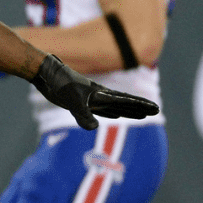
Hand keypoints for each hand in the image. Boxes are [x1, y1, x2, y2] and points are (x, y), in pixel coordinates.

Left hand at [31, 54, 158, 130]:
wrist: (46, 75)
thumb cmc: (60, 85)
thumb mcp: (71, 101)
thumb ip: (83, 114)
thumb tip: (94, 127)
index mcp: (101, 94)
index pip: (126, 100)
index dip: (140, 105)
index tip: (155, 108)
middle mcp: (99, 96)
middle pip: (124, 103)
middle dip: (139, 108)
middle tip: (155, 111)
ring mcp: (91, 98)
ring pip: (115, 106)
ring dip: (128, 110)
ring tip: (141, 115)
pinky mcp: (82, 101)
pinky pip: (101, 108)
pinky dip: (110, 112)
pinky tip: (115, 114)